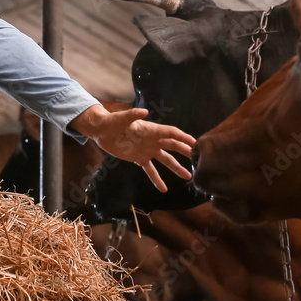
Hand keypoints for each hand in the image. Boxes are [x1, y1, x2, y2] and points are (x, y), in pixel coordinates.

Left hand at [70, 104, 195, 191]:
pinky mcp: (139, 158)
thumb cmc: (112, 122)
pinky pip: (150, 170)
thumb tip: (144, 111)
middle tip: (197, 160)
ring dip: (176, 168)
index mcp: (151, 129)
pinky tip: (163, 189)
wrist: (102, 131)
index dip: (183, 137)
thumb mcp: (121, 118)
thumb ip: (132, 115)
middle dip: (185, 152)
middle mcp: (152, 140)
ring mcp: (147, 150)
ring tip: (188, 177)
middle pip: (172, 146)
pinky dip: (156, 179)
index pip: (171, 133)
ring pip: (165, 160)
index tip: (195, 143)